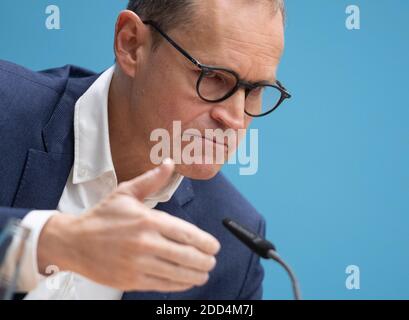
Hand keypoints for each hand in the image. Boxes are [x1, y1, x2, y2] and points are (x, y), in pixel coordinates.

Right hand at [37, 159, 220, 291]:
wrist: (74, 242)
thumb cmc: (102, 217)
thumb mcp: (126, 193)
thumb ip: (152, 180)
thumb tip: (169, 163)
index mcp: (147, 220)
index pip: (186, 233)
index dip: (205, 242)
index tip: (214, 246)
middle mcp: (144, 243)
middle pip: (186, 256)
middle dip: (205, 261)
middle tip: (211, 261)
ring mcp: (138, 264)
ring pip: (177, 273)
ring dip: (196, 275)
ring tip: (204, 273)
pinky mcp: (131, 280)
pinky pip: (162, 284)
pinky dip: (178, 285)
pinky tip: (186, 281)